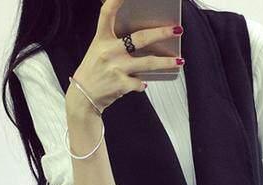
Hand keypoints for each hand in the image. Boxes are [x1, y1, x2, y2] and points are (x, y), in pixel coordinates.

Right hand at [66, 0, 184, 115]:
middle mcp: (108, 51)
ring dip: (167, 62)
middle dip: (162, 33)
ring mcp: (116, 68)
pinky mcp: (121, 84)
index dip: (115, 0)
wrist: (83, 97)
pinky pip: (140, 82)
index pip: (106, 13)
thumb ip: (116, 42)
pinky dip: (142, 84)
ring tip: (180, 61)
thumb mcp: (99, 50)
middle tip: (177, 30)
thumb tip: (147, 39)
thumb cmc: (94, 71)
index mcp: (101, 38)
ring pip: (148, 62)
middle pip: (140, 38)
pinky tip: (141, 84)